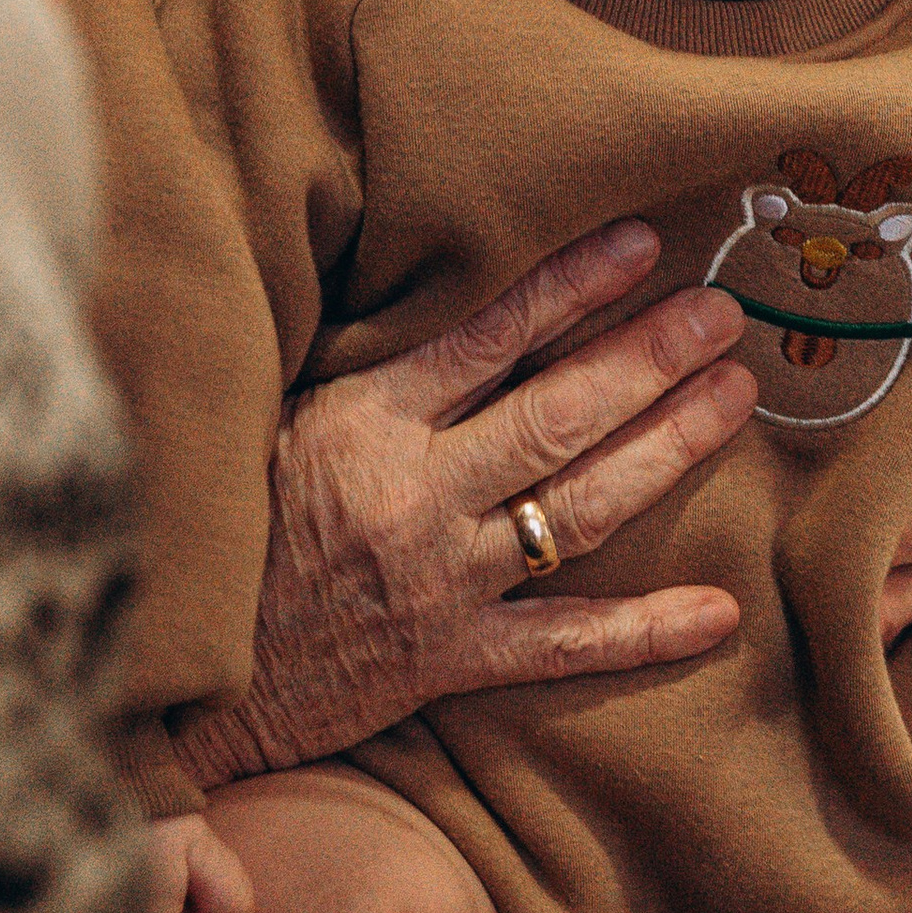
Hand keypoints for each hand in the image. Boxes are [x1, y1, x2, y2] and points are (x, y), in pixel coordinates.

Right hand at [170, 219, 757, 787]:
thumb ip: (359, 370)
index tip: (644, 240)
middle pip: (558, 414)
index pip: (488, 337)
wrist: (176, 672)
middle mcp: (412, 497)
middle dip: (650, 355)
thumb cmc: (220, 522)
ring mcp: (439, 583)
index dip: (572, 285)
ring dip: (667, 448)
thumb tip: (444, 292)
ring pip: (579, 507)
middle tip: (723, 311)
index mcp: (362, 424)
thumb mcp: (269, 417)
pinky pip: (563, 647)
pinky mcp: (449, 662)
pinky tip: (719, 609)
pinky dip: (643, 631)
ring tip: (734, 395)